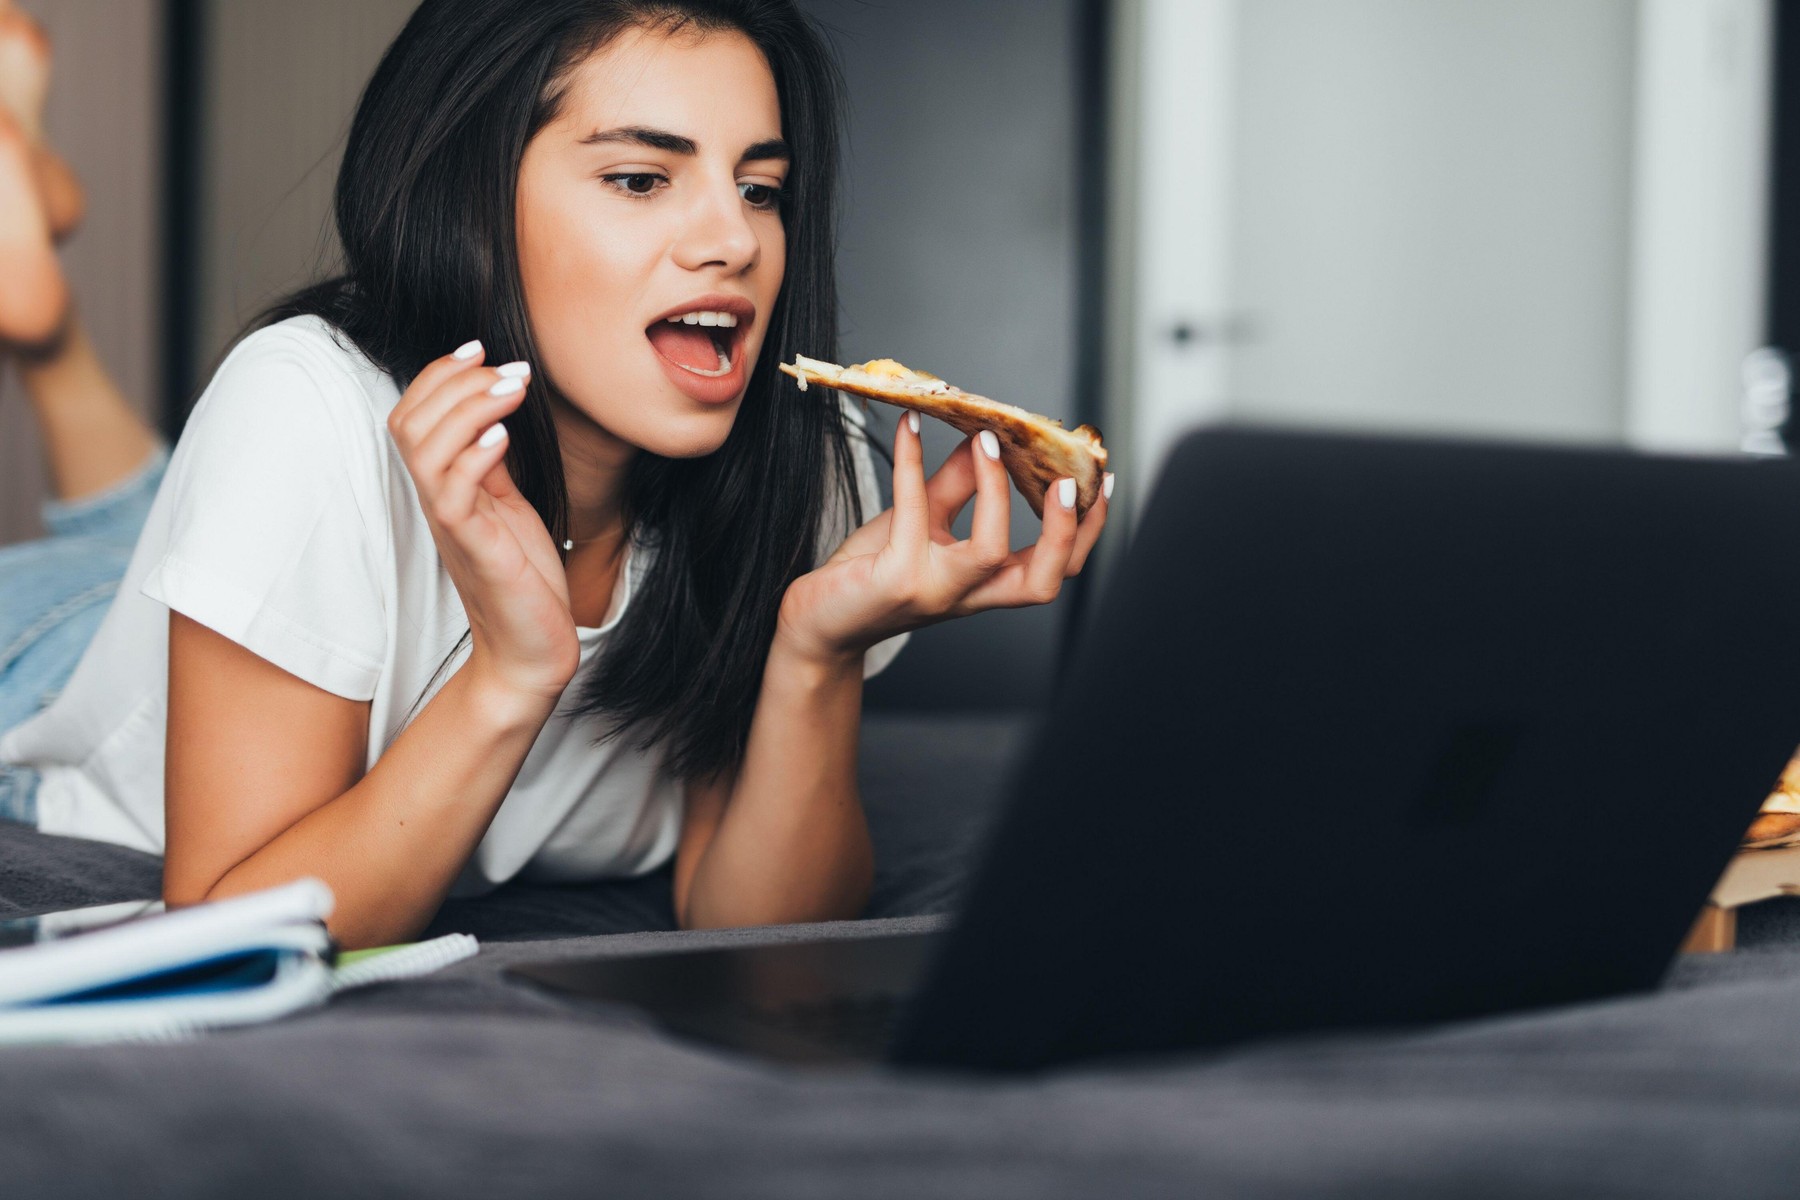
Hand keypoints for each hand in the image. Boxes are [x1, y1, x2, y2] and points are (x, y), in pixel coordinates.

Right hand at [387, 342, 576, 703]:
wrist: (530, 649)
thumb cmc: (521, 578)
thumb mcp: (507, 505)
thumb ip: (491, 461)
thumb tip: (493, 408)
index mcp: (441, 486)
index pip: (413, 415)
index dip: (439, 374)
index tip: (482, 348)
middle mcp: (436, 501)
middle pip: (409, 423)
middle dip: (456, 381)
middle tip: (509, 369)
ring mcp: (451, 525)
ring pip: (425, 450)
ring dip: (469, 408)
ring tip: (513, 390)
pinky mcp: (473, 548)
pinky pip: (454, 493)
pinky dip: (477, 456)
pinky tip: (505, 437)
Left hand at [778, 413, 1110, 663]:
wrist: (818, 619)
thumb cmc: (872, 571)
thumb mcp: (923, 522)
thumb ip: (958, 485)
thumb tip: (984, 435)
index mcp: (987, 585)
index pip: (1056, 569)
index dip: (1085, 531)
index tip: (1101, 482)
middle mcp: (969, 596)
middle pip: (1043, 581)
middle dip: (1064, 531)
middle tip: (1065, 481)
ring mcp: (935, 591)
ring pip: (989, 552)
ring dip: (996, 491)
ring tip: (986, 440)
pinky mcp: (896, 578)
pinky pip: (914, 513)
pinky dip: (912, 463)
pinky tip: (908, 428)